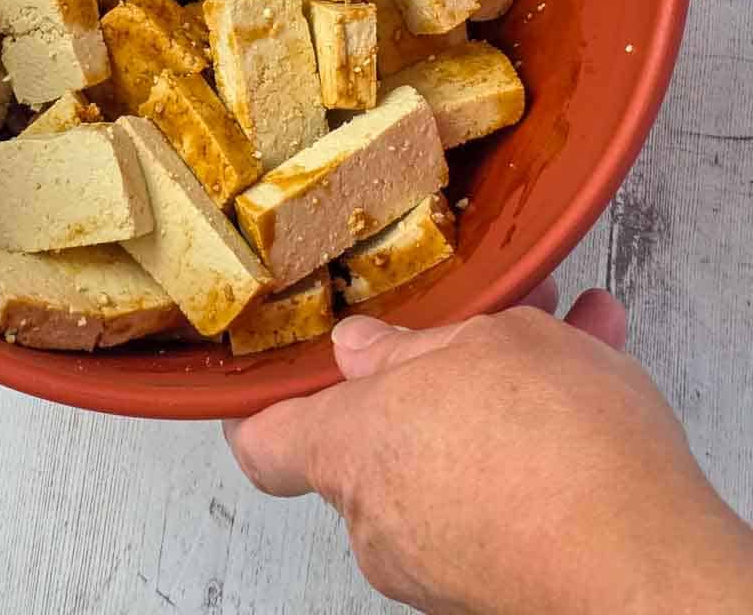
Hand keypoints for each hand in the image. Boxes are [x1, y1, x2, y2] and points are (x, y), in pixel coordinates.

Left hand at [224, 284, 752, 613]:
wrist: (645, 568)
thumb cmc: (557, 451)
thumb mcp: (485, 344)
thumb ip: (410, 346)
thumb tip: (363, 352)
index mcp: (351, 447)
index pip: (265, 441)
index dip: (265, 406)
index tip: (277, 373)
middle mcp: (379, 516)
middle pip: (378, 437)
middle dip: (433, 376)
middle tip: (480, 329)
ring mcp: (437, 559)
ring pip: (454, 455)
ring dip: (502, 398)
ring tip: (568, 334)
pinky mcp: (498, 581)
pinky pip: (504, 493)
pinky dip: (542, 446)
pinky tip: (595, 368)